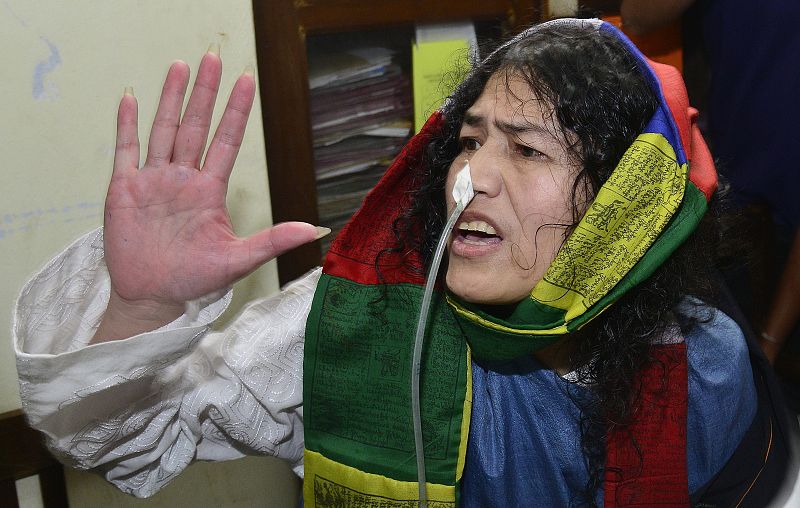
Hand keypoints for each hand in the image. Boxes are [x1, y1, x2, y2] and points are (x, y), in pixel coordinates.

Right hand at [95, 52, 320, 340]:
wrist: (153, 298)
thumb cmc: (195, 280)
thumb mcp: (239, 259)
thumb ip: (274, 240)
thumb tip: (316, 229)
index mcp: (210, 190)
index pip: (227, 141)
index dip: (236, 111)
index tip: (247, 81)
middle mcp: (184, 179)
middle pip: (195, 126)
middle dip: (205, 92)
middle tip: (213, 57)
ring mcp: (154, 182)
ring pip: (164, 130)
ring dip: (170, 98)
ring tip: (179, 67)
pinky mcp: (125, 190)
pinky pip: (127, 151)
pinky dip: (128, 125)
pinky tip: (132, 98)